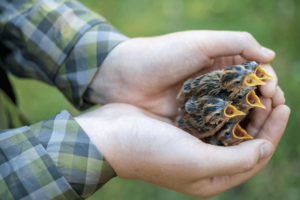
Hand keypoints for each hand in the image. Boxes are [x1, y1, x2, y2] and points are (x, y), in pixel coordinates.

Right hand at [75, 87, 288, 198]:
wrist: (111, 135)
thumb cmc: (152, 152)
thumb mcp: (196, 162)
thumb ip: (235, 160)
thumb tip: (265, 149)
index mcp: (212, 177)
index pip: (255, 157)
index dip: (273, 133)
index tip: (283, 106)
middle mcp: (206, 161)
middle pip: (245, 140)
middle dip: (262, 117)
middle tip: (274, 92)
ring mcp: (194, 142)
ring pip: (230, 125)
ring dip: (245, 107)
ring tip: (258, 87)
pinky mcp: (184, 126)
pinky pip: (213, 114)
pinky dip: (225, 102)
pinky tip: (232, 87)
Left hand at [86, 31, 276, 116]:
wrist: (125, 77)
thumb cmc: (162, 55)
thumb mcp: (200, 42)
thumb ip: (237, 43)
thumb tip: (271, 55)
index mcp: (219, 61)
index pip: (253, 72)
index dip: (266, 81)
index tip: (271, 92)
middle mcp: (214, 82)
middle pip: (247, 94)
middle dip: (262, 102)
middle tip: (271, 111)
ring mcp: (204, 102)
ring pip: (234, 112)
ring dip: (249, 118)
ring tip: (258, 125)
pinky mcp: (193, 119)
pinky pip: (216, 126)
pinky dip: (228, 130)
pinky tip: (237, 136)